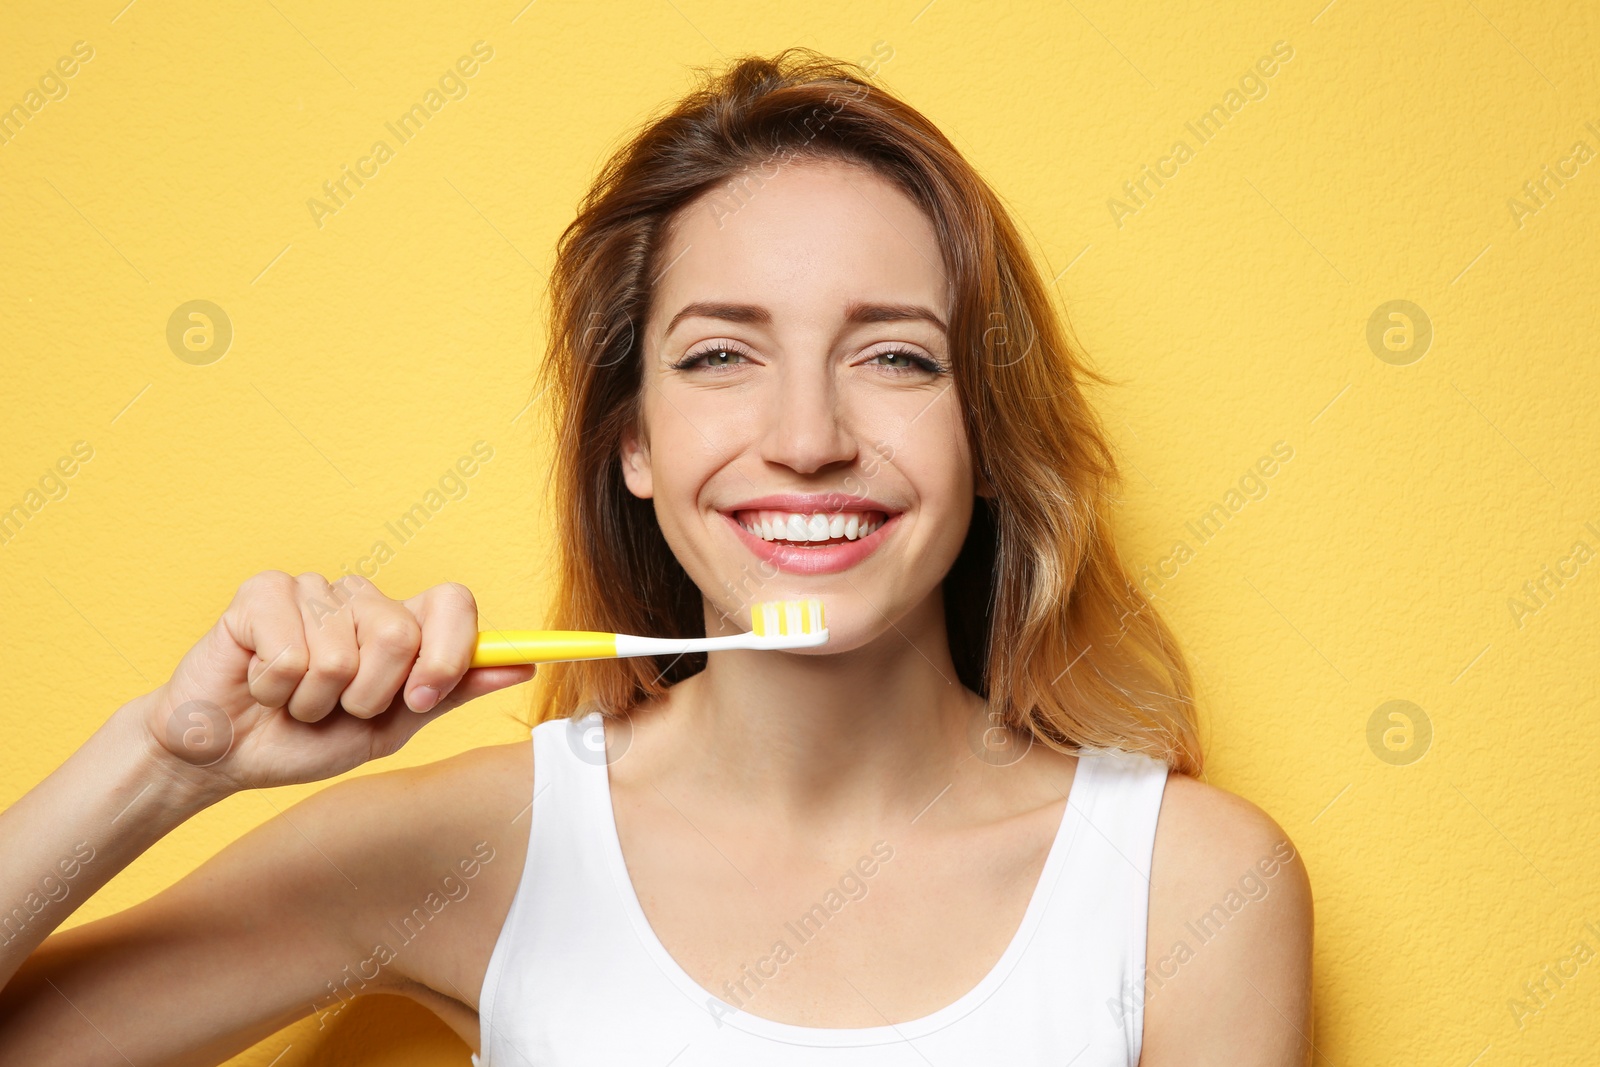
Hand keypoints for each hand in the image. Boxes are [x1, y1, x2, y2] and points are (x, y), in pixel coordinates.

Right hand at [126, 571, 533, 795]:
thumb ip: (451, 692)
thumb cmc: (306, 740)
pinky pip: (290, 650)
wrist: (225, 755)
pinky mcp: (262, 592)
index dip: (448, 652)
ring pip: (341, 651)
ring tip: (293, 700)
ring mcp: (313, 588)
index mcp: (401, 625)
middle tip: (337, 708)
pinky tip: (261, 683)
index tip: (424, 697)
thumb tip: (523, 665)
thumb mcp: (391, 727)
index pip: (453, 601)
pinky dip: (276, 687)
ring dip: (314, 700)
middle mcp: (361, 598)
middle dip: (367, 695)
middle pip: (399, 633)